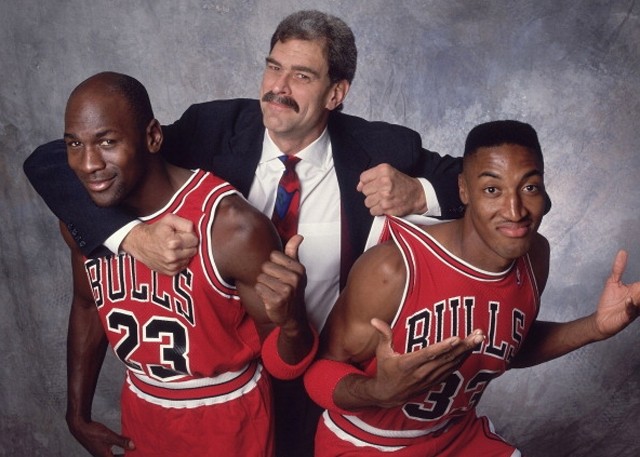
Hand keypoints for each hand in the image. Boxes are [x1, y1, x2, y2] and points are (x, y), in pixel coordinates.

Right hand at [68, 419, 133, 456]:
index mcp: (104, 456)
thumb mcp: (109, 436)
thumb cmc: (92, 431)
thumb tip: (133, 447)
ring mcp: (100, 452)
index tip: (136, 455)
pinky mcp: (99, 448)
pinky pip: (111, 451)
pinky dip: (118, 449)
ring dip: (122, 453)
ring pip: (113, 455)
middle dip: (125, 455)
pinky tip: (122, 444)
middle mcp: (102, 456)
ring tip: (131, 450)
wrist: (80, 426)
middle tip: (134, 452)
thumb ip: (121, 442)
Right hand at [121, 214, 197, 275]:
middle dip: (188, 244)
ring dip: (185, 253)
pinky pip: (184, 265)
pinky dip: (180, 260)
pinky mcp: (170, 272)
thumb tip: (194, 231)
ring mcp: (171, 266)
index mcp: (173, 242)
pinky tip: (172, 254)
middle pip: (194, 250)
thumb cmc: (156, 230)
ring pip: (190, 258)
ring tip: (174, 247)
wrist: (139, 244)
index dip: (190, 235)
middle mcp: (172, 256)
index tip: (182, 234)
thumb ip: (185, 223)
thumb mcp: (169, 219)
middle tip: (179, 240)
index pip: (195, 240)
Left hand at [255, 235, 306, 329]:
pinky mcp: (277, 301)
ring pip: (260, 278)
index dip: (273, 264)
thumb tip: (299, 236)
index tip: (279, 273)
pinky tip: (269, 297)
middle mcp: (295, 279)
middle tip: (275, 284)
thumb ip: (293, 252)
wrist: (292, 315)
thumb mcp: (294, 270)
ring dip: (263, 285)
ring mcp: (287, 290)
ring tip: (272, 291)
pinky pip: (258, 288)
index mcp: (299, 269)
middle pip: (265, 266)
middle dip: (266, 275)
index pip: (273, 255)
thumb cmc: (290, 289)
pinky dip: (261, 293)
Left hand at [357, 164, 426, 215]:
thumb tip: (358, 187)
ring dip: (374, 203)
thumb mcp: (389, 173)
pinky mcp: (387, 208)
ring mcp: (385, 196)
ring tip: (383, 200)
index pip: (363, 178)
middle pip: (364, 191)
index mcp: (384, 170)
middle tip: (381, 193)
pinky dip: (377, 210)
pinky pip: (372, 211)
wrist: (418, 195)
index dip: (367, 183)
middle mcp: (384, 182)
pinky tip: (385, 206)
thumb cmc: (402, 184)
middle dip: (371, 193)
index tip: (374, 185)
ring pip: (367, 202)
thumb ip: (372, 177)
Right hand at [364, 318, 483, 407]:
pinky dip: (463, 359)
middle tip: (478, 335)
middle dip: (464, 346)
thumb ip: (383, 335)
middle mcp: (421, 372)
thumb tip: (374, 319)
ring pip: (452, 363)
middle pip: (446, 358)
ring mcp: (430, 378)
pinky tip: (471, 349)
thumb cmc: (385, 370)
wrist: (388, 395)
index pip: (428, 354)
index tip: (456, 338)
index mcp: (407, 364)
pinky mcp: (435, 380)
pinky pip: (452, 369)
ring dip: (467, 351)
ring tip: (479, 338)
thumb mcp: (381, 352)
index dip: (443, 347)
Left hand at [592, 250, 639, 338]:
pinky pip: (632, 310)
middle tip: (639, 288)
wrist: (601, 319)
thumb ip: (619, 268)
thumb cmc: (609, 301)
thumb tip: (622, 251)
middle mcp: (639, 299)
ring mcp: (635, 308)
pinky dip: (631, 305)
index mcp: (638, 290)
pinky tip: (629, 300)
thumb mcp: (613, 281)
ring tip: (638, 293)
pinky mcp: (627, 316)